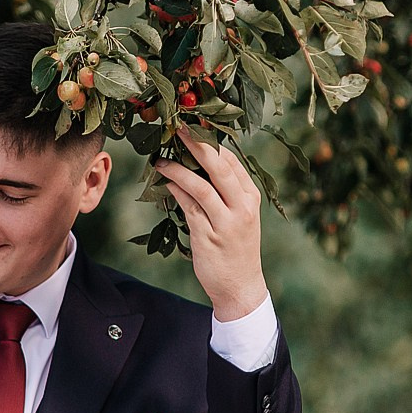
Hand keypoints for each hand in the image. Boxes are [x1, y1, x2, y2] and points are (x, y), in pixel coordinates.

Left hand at [152, 125, 268, 321]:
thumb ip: (225, 192)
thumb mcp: (238, 216)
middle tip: (179, 128)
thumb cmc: (235, 248)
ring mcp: (226, 222)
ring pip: (201, 187)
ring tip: (160, 160)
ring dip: (179, 170)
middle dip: (198, 145)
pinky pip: (189, 208)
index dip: (212, 142)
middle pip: (219, 168)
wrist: (240, 286)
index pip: (232, 162)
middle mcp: (242, 207)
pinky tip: (164, 183)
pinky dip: (176, 192)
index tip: (193, 126)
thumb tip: (197, 165)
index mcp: (251, 197)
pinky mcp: (208, 236)